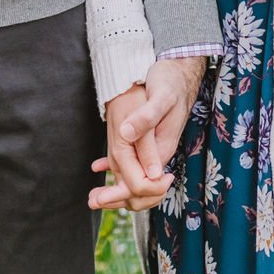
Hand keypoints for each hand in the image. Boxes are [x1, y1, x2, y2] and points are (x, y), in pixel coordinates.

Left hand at [89, 56, 205, 211]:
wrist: (180, 71)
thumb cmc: (170, 82)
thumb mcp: (160, 97)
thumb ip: (146, 118)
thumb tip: (127, 135)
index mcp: (162, 148)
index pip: (143, 183)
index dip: (121, 193)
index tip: (101, 198)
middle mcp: (160, 153)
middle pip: (140, 188)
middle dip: (117, 198)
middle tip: (92, 201)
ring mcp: (155, 147)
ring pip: (136, 178)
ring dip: (116, 190)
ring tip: (93, 196)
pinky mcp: (149, 139)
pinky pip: (134, 162)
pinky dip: (117, 170)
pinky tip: (100, 168)